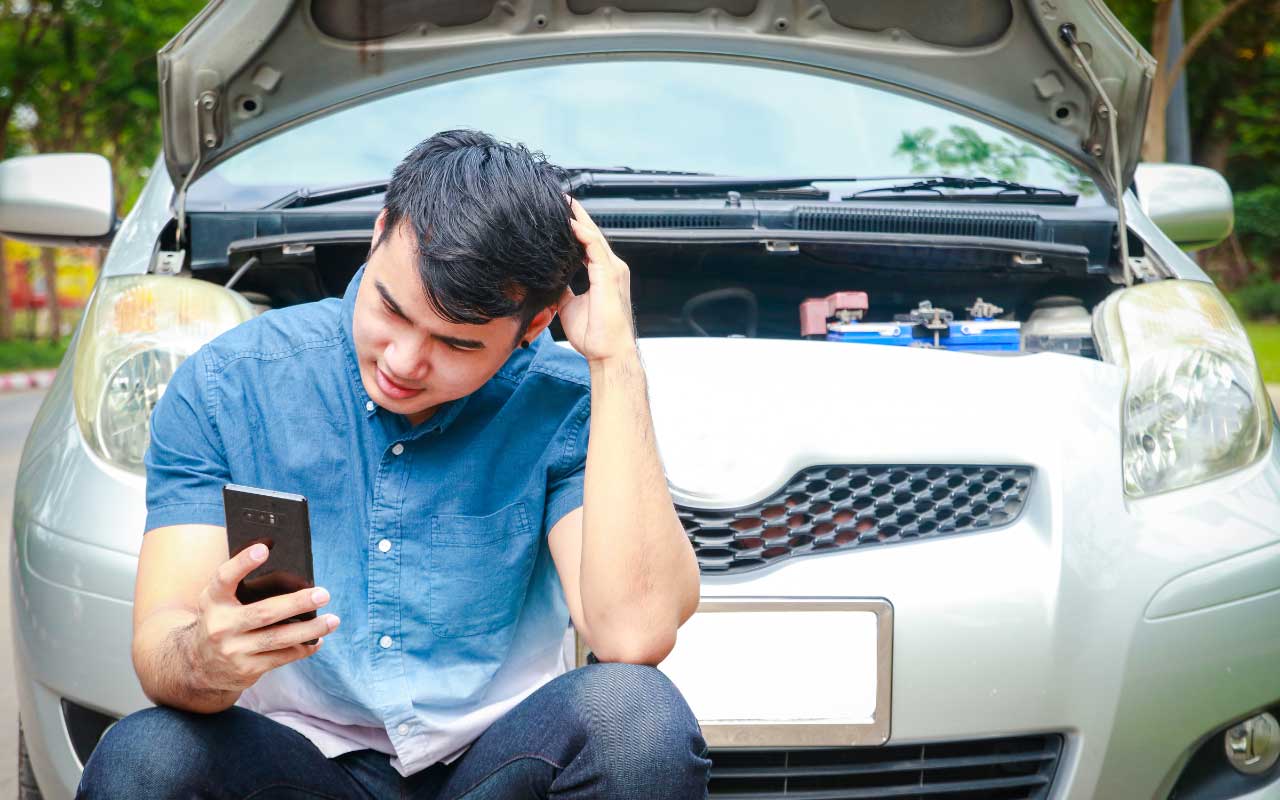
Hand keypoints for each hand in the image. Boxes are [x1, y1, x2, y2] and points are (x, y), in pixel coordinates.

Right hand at [190, 543, 338, 691]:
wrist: (200, 665)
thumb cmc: (222, 620)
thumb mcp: (220, 601)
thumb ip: (243, 585)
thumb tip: (290, 569)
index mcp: (213, 600)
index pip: (225, 578)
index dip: (242, 562)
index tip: (264, 548)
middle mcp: (220, 625)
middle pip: (264, 613)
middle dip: (297, 603)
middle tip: (323, 594)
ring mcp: (233, 650)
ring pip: (278, 639)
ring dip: (310, 630)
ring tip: (332, 620)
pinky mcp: (246, 670)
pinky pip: (281, 657)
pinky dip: (303, 648)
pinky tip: (318, 640)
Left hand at [558, 197, 637, 363]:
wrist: (608, 353)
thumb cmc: (594, 335)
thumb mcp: (570, 306)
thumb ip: (563, 289)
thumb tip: (550, 281)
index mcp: (604, 274)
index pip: (589, 243)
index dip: (576, 226)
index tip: (560, 213)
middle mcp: (611, 268)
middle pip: (592, 234)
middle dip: (577, 215)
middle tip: (561, 197)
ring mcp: (613, 271)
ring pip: (594, 236)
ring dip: (579, 218)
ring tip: (563, 202)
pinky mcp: (610, 276)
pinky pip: (596, 248)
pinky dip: (583, 234)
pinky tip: (570, 223)